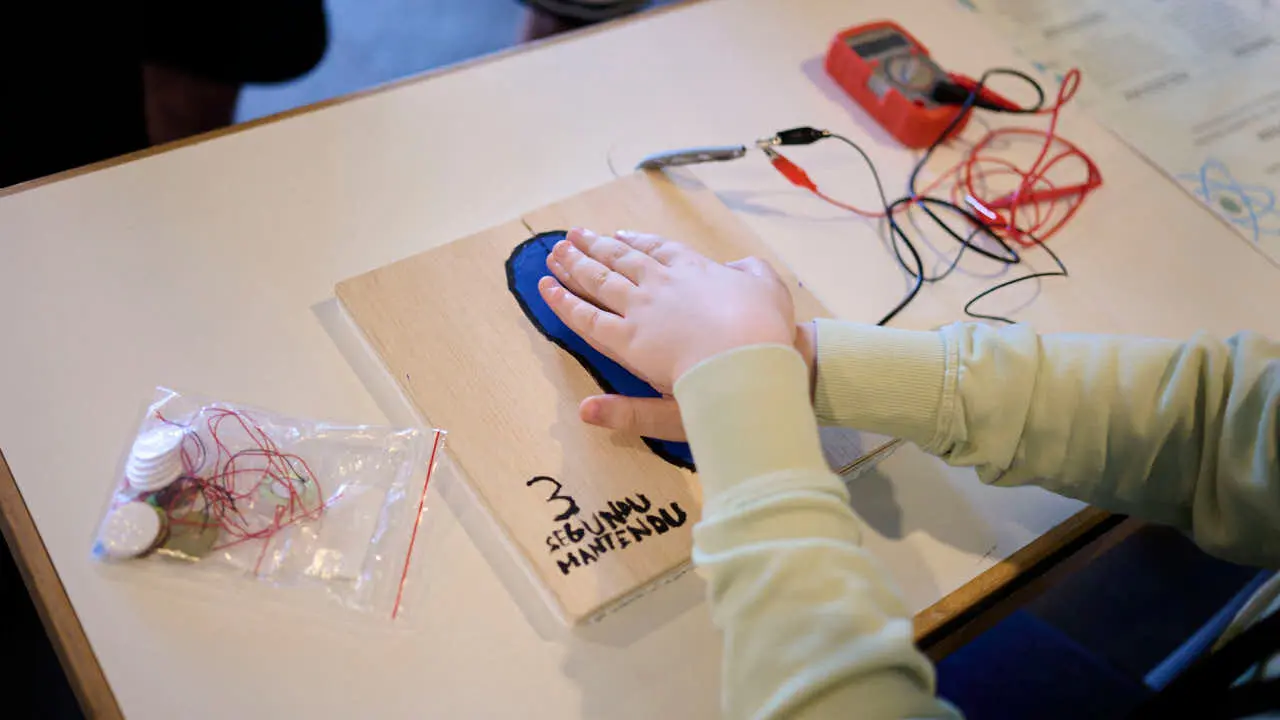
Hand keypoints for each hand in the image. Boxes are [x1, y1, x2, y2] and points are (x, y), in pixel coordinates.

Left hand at [539, 228, 807, 439]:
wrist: (752, 360)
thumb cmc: (766, 331)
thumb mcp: (769, 289)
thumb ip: (748, 273)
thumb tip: (735, 268)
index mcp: (695, 270)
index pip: (659, 251)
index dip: (637, 243)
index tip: (621, 236)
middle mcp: (661, 283)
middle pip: (620, 259)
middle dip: (596, 246)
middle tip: (574, 236)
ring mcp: (640, 309)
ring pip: (598, 281)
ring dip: (574, 264)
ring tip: (555, 253)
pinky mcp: (626, 340)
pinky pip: (586, 317)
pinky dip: (564, 301)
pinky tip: (548, 289)